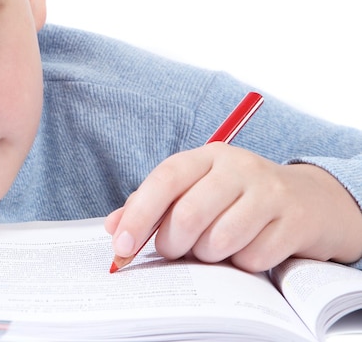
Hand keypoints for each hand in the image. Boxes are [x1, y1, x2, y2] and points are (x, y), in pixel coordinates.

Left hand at [105, 143, 361, 271]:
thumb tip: (114, 227)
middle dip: (172, 244)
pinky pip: (252, 257)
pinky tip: (246, 248)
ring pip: (220, 240)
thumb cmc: (235, 197)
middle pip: (189, 214)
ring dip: (208, 255)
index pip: (165, 179)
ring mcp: (269, 192)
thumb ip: (152, 205)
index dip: (139, 214)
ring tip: (212, 246)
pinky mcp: (294, 221)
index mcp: (206, 156)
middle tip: (173, 250)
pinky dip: (241, 263)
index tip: (122, 246)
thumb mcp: (194, 189)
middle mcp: (239, 167)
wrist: (307, 200)